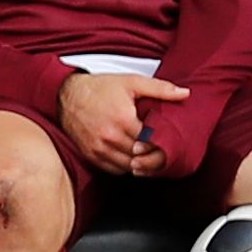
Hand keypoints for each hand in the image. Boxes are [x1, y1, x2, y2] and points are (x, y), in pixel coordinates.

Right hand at [56, 68, 185, 174]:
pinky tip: (132, 156)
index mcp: (123, 119)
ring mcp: (99, 148)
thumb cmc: (100, 88)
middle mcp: (110, 137)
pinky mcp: (91, 155)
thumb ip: (160, 88)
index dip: (163, 141)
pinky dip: (126, 166)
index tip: (167, 138)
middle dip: (153, 153)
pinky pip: (115, 170)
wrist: (66, 95)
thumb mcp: (131, 82)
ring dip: (141, 162)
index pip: (152, 140)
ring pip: (129, 166)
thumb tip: (185, 94)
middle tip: (161, 148)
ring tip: (147, 152)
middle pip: (142, 156)